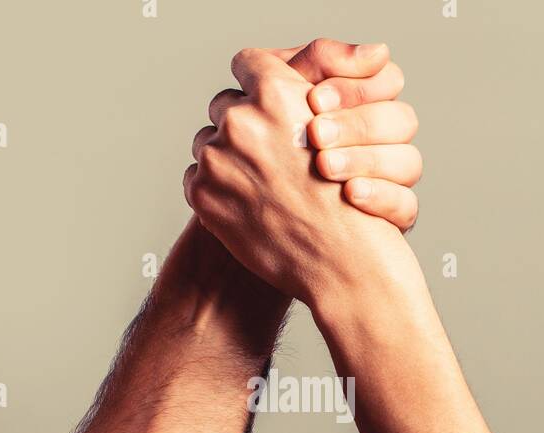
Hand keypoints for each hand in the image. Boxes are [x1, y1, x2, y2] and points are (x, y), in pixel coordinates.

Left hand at [184, 41, 421, 306]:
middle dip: (241, 124)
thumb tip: (268, 84)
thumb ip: (296, 99)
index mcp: (276, 94)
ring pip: (206, 141)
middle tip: (265, 151)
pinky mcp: (203, 193)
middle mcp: (242, 120)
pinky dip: (214, 188)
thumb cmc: (347, 197)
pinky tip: (246, 202)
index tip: (260, 96)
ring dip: (225, 157)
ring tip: (258, 182)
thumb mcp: (337, 127)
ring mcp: (217, 158)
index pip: (247, 63)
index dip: (255, 79)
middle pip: (224, 104)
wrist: (339, 259)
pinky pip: (196, 176)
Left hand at [274, 40, 420, 231]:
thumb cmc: (265, 146)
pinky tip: (351, 194)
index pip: (387, 80)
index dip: (355, 88)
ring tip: (325, 166)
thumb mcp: (281, 93)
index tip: (313, 100)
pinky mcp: (393, 219)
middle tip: (315, 134)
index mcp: (367, 103)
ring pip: (409, 162)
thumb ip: (319, 60)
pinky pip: (407, 206)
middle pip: (402, 120)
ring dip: (366, 160)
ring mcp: (393, 181)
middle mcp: (386, 140)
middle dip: (356, 124)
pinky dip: (381, 197)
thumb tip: (376, 52)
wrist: (262, 212)